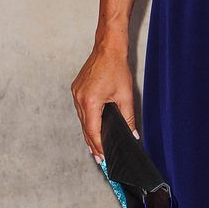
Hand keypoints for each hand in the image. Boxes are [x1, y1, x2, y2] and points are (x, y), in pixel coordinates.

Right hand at [71, 37, 134, 160]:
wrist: (108, 48)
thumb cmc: (117, 68)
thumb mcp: (125, 96)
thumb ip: (128, 118)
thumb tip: (132, 135)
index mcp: (90, 101)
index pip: (92, 130)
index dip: (98, 145)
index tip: (103, 157)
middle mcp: (79, 98)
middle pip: (85, 128)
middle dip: (93, 144)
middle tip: (100, 159)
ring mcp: (76, 93)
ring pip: (82, 120)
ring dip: (89, 133)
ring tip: (96, 148)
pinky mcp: (76, 90)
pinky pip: (81, 110)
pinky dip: (87, 120)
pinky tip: (93, 127)